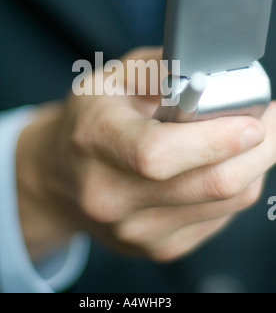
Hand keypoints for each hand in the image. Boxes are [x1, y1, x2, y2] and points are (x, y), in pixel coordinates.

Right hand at [17, 48, 275, 261]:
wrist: (62, 176)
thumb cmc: (89, 121)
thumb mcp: (111, 78)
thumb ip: (160, 69)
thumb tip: (210, 70)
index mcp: (95, 141)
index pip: (159, 153)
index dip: (215, 139)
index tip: (254, 121)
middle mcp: (110, 195)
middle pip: (208, 184)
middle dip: (259, 150)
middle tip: (271, 121)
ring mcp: (135, 230)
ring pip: (225, 203)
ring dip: (253, 167)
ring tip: (249, 138)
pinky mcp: (156, 247)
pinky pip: (218, 219)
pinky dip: (233, 189)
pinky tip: (219, 165)